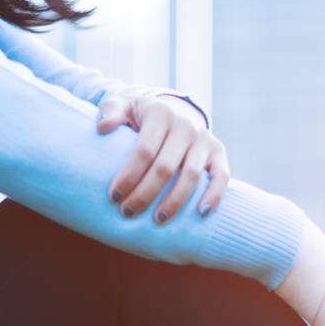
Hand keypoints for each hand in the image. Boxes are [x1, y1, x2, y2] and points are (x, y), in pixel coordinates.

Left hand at [98, 91, 230, 222]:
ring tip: (158, 220)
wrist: (176, 108)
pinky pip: (221, 176)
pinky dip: (214, 195)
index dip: (128, 176)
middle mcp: (185, 126)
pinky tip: (200, 213)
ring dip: (174, 202)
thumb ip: (110, 111)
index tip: (114, 197)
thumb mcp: (124, 105)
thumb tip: (102, 128)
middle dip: (145, 194)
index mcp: (161, 114)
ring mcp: (204, 139)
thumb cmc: (142, 114)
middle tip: (127, 212)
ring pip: (191, 176)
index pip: (144, 151)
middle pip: (165, 167)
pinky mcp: (218, 151)